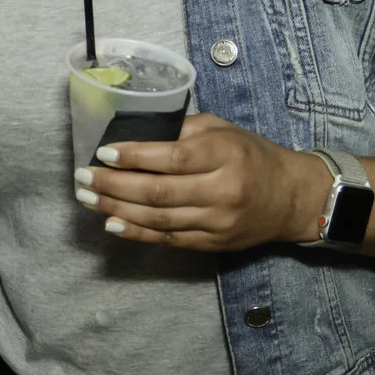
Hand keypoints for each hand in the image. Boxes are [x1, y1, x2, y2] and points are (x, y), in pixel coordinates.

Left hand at [76, 111, 323, 251]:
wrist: (291, 197)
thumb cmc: (251, 155)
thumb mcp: (222, 130)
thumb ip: (181, 131)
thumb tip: (133, 135)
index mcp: (224, 155)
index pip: (170, 159)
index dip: (132, 157)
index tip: (102, 153)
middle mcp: (222, 191)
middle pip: (157, 192)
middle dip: (113, 186)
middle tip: (82, 178)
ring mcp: (218, 222)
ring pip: (158, 219)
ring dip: (116, 210)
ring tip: (87, 199)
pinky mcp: (213, 243)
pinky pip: (168, 239)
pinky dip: (136, 233)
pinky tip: (111, 223)